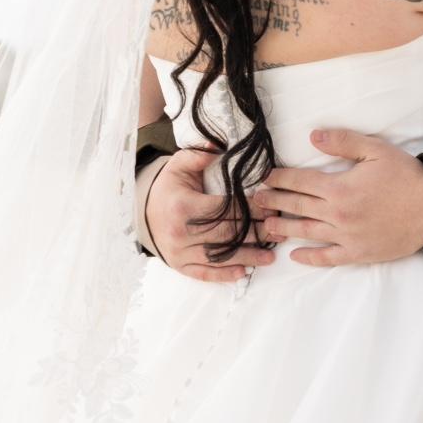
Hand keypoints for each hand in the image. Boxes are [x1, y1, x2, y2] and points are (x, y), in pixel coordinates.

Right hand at [145, 147, 275, 282]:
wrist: (143, 212)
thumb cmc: (168, 187)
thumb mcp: (179, 165)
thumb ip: (199, 155)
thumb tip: (219, 147)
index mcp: (184, 206)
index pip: (225, 209)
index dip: (250, 209)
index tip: (271, 208)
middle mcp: (181, 233)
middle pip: (227, 235)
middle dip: (256, 233)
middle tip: (278, 231)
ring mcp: (180, 252)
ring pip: (219, 258)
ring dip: (248, 258)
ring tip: (270, 257)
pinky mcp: (180, 266)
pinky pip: (204, 274)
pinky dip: (224, 275)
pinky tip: (244, 272)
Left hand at [252, 130, 422, 266]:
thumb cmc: (405, 177)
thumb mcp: (376, 150)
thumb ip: (343, 142)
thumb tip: (312, 136)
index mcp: (339, 188)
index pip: (301, 181)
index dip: (281, 178)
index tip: (266, 178)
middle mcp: (337, 215)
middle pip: (298, 207)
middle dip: (274, 202)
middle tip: (255, 201)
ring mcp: (346, 237)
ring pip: (307, 233)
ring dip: (283, 229)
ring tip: (265, 226)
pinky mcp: (357, 253)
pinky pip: (328, 257)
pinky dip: (309, 257)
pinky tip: (295, 255)